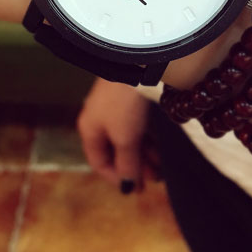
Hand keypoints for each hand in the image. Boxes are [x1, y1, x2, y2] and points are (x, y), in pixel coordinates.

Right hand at [77, 77, 161, 192]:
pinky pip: (136, 127)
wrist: (135, 63)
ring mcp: (114, 108)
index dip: (116, 178)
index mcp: (90, 129)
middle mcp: (99, 120)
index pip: (98, 162)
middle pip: (115, 151)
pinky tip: (160, 147)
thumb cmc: (123, 102)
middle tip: (153, 180)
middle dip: (133, 167)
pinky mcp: (129, 99)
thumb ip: (126, 163)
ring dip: (143, 155)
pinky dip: (147, 140)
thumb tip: (128, 188)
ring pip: (127, 139)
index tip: (135, 189)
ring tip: (161, 167)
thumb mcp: (125, 138)